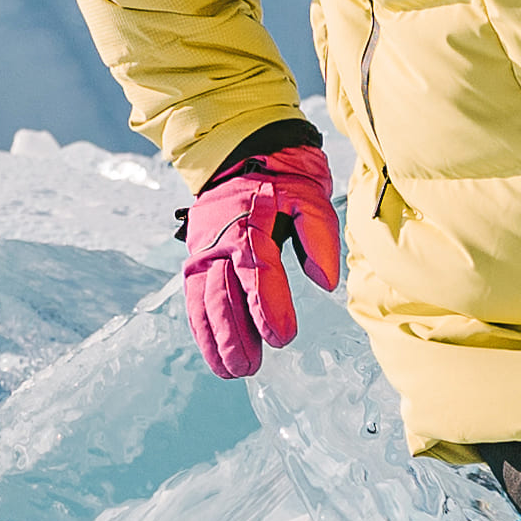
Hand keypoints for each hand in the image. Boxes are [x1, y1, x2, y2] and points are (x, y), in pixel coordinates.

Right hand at [182, 139, 342, 375]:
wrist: (244, 150)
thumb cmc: (282, 175)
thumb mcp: (310, 194)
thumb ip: (320, 236)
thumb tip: (325, 282)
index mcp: (247, 222)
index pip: (257, 271)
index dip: (267, 307)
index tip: (282, 337)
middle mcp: (218, 239)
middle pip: (223, 294)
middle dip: (235, 334)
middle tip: (251, 366)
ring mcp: (203, 250)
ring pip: (204, 301)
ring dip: (216, 339)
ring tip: (232, 370)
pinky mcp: (197, 258)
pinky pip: (195, 298)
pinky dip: (202, 328)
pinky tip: (213, 353)